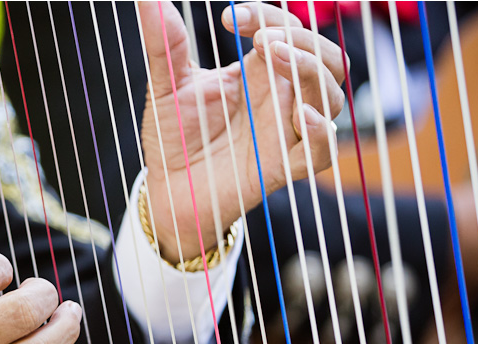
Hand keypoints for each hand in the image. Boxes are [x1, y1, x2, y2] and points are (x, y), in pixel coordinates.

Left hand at [138, 1, 347, 259]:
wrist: (166, 189)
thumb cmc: (174, 137)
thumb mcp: (167, 86)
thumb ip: (165, 45)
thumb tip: (148, 1)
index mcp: (259, 72)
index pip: (287, 30)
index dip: (267, 15)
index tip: (229, 19)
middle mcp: (281, 98)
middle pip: (325, 58)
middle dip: (302, 41)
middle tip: (262, 40)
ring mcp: (285, 133)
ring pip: (329, 97)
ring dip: (311, 72)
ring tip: (276, 58)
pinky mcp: (282, 168)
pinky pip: (321, 152)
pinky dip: (321, 132)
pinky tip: (301, 115)